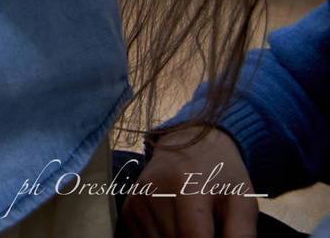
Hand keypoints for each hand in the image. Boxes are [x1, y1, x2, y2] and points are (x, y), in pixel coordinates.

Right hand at [122, 125, 255, 236]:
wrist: (191, 144)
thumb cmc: (223, 177)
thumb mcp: (243, 203)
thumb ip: (242, 236)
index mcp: (186, 187)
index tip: (218, 235)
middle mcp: (154, 192)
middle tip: (210, 228)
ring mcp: (137, 201)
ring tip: (196, 227)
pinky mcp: (129, 209)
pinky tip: (178, 226)